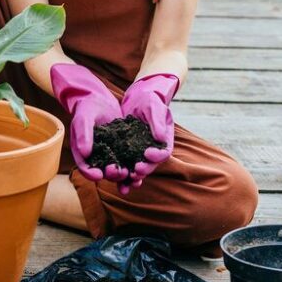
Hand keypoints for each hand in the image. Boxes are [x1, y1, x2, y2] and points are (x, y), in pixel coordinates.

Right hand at [50, 63, 126, 181]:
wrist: (99, 100)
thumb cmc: (87, 108)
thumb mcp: (84, 119)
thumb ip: (83, 134)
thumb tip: (85, 153)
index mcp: (82, 153)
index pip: (85, 168)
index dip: (91, 173)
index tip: (99, 175)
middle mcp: (96, 157)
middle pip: (103, 172)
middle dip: (111, 175)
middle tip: (119, 171)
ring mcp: (109, 154)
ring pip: (116, 169)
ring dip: (124, 174)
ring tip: (132, 174)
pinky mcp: (121, 149)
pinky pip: (127, 160)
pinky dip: (132, 166)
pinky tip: (140, 168)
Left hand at [118, 73, 178, 192]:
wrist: (136, 98)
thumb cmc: (148, 100)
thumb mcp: (153, 107)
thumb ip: (156, 121)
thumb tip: (160, 138)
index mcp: (164, 140)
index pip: (164, 152)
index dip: (156, 156)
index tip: (146, 153)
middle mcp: (154, 149)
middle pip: (152, 165)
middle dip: (144, 169)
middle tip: (136, 169)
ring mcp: (141, 152)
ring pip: (139, 169)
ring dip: (133, 177)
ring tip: (126, 181)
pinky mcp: (128, 153)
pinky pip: (127, 166)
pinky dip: (123, 176)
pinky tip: (118, 183)